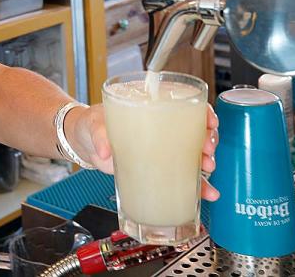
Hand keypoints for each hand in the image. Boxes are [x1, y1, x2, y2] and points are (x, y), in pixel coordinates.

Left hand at [68, 103, 220, 201]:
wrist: (85, 142)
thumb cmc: (92, 123)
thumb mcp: (95, 123)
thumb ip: (100, 135)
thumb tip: (104, 151)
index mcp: (150, 106)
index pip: (183, 103)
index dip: (201, 111)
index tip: (209, 121)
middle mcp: (161, 125)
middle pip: (194, 128)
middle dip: (207, 139)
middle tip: (207, 150)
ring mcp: (161, 147)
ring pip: (193, 152)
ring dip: (205, 163)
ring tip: (207, 171)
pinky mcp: (157, 166)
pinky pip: (181, 174)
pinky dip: (195, 185)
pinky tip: (204, 193)